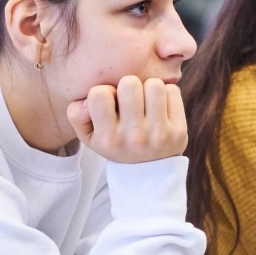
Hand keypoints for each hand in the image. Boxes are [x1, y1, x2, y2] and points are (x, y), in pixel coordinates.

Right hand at [67, 75, 187, 162]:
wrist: (149, 170)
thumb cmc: (116, 143)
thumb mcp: (89, 135)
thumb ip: (77, 114)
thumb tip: (87, 100)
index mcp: (107, 138)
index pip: (99, 94)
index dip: (105, 92)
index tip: (111, 103)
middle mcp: (133, 137)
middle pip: (129, 83)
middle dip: (129, 86)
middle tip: (131, 100)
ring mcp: (158, 134)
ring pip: (154, 84)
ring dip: (148, 88)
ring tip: (146, 101)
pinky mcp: (179, 131)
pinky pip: (172, 91)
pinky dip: (166, 94)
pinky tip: (160, 108)